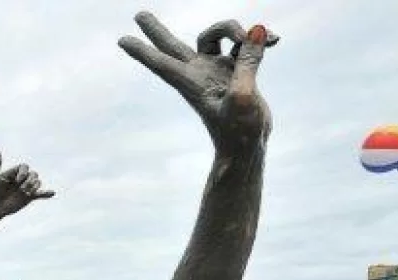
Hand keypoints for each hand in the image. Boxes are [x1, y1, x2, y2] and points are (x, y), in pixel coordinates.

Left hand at [0, 152, 53, 219]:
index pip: (24, 167)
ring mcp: (26, 188)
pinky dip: (46, 193)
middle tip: (22, 190)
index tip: (18, 180)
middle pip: (33, 174)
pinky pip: (40, 194)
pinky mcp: (29, 197)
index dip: (23, 172)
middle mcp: (21, 179)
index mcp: (14, 173)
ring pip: (37, 182)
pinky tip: (52, 193)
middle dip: (30, 181)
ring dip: (35, 187)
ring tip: (27, 193)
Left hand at [118, 12, 274, 152]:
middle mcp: (200, 73)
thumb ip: (248, 62)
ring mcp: (217, 71)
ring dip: (234, 28)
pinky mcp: (236, 71)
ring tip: (262, 39)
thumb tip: (256, 31)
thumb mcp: (244, 96)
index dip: (142, 51)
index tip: (122, 41)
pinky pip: (244, 45)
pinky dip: (258, 40)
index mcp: (191, 83)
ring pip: (215, 36)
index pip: (161, 63)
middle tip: (138, 15)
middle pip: (172, 45)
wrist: (249, 146)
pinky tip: (276, 40)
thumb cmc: (239, 131)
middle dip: (155, 30)